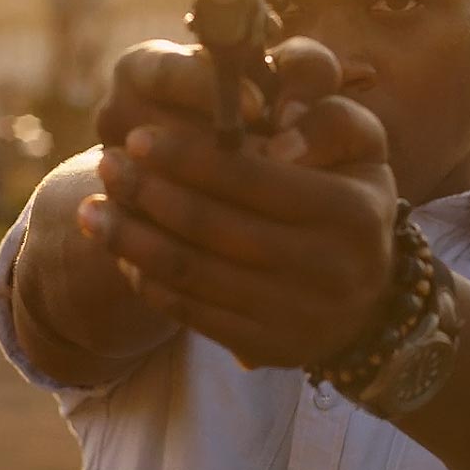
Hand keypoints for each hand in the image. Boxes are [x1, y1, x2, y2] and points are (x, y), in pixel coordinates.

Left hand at [78, 37, 397, 368]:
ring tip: (93, 210)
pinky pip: (195, 313)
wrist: (377, 300)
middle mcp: (326, 268)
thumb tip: (273, 138)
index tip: (138, 137)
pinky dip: (150, 282)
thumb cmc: (353, 199)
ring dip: (132, 241)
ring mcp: (297, 314)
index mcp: (349, 210)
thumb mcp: (362, 147)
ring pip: (194, 274)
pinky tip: (122, 252)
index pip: (250, 178)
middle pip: (213, 228)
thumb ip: (325, 120)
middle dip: (148, 194)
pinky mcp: (270, 348)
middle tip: (106, 166)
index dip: (186, 157)